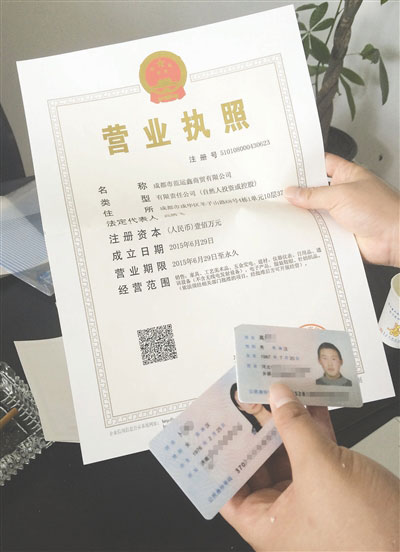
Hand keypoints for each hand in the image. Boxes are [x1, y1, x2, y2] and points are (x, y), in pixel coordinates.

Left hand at [220, 384, 398, 551]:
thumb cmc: (366, 534)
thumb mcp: (319, 470)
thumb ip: (295, 428)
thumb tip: (278, 396)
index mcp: (266, 524)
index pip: (227, 489)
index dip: (219, 456)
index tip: (216, 426)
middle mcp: (283, 515)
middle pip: (258, 464)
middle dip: (256, 429)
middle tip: (248, 398)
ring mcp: (310, 500)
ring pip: (288, 454)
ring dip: (285, 422)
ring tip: (276, 392)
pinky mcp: (335, 488)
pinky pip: (316, 452)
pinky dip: (313, 427)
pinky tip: (310, 401)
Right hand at [284, 153, 399, 267]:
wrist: (395, 239)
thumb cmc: (381, 211)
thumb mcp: (341, 195)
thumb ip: (313, 195)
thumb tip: (293, 193)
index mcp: (347, 176)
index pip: (322, 164)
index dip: (305, 165)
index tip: (286, 168)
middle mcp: (343, 194)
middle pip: (315, 191)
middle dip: (298, 194)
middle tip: (279, 194)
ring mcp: (341, 215)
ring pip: (315, 213)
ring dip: (303, 216)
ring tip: (285, 214)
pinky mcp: (339, 234)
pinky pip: (319, 232)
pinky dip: (309, 234)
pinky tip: (298, 233)